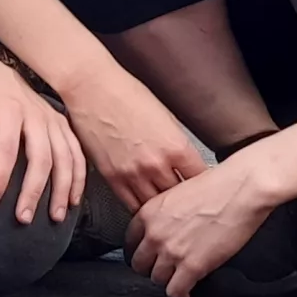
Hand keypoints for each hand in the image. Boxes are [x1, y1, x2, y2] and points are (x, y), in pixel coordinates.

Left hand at [0, 60, 84, 224]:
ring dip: (61, 188)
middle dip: (34, 190)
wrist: (3, 64)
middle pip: (41, 157)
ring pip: (64, 158)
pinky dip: (79, 177)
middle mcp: (35, 115)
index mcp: (9, 107)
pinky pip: (76, 152)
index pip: (7, 146)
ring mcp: (52, 120)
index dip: (0, 175)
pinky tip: (72, 199)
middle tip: (23, 218)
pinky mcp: (61, 125)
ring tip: (54, 217)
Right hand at [62, 77, 207, 213]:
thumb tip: (187, 161)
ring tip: (167, 207)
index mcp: (176, 146)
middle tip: (187, 202)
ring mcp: (133, 174)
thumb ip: (177, 143)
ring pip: (156, 206)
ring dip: (163, 207)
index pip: (201, 179)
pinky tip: (146, 206)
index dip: (204, 185)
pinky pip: (132, 205)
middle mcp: (156, 164)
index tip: (204, 187)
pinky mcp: (112, 178)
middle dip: (185, 199)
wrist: (91, 87)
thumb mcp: (165, 115)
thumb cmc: (126, 93)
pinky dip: (141, 209)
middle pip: (180, 197)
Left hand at [124, 160, 273, 296]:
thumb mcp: (178, 193)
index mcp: (149, 213)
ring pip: (157, 279)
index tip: (149, 256)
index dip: (141, 251)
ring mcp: (172, 252)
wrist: (241, 189)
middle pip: (140, 264)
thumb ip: (165, 213)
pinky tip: (186, 294)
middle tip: (164, 269)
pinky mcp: (192, 267)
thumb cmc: (218, 186)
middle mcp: (155, 234)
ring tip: (179, 279)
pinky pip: (176, 291)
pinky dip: (180, 295)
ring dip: (168, 281)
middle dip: (152, 268)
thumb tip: (167, 228)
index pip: (130, 241)